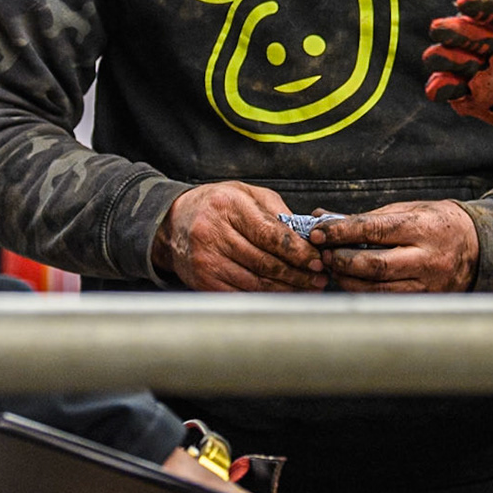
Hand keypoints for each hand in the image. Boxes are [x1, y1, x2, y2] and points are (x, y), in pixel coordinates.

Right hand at [152, 182, 327, 291]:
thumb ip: (276, 212)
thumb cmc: (215, 206)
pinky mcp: (203, 281)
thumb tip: (306, 235)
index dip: (297, 251)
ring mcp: (206, 259)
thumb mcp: (245, 194)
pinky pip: (241, 294)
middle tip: (320, 278)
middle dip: (297, 273)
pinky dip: (265, 297)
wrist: (172, 223)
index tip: (316, 259)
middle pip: (265, 261)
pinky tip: (282, 295)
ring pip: (255, 282)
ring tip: (307, 288)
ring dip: (286, 288)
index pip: (270, 234)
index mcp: (228, 205)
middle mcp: (213, 232)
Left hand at [309, 199, 478, 292]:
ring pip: (377, 288)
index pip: (373, 230)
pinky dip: (364, 291)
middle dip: (342, 260)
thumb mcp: (408, 209)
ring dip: (348, 279)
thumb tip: (324, 217)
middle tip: (324, 253)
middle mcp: (426, 258)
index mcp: (421, 227)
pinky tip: (352, 281)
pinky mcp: (425, 301)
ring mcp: (427, 284)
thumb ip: (367, 217)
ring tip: (334, 267)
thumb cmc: (438, 223)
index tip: (318, 232)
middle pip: (373, 265)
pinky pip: (387, 300)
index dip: (340, 232)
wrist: (478, 247)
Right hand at [422, 0, 492, 151]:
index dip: (486, 5)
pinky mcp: (477, 95)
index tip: (467, 3)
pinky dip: (443, 88)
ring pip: (457, 58)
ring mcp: (486, 70)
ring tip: (437, 58)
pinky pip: (454, 89)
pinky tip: (437, 89)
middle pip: (475, 32)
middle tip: (441, 29)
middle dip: (457, 30)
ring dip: (446, 56)